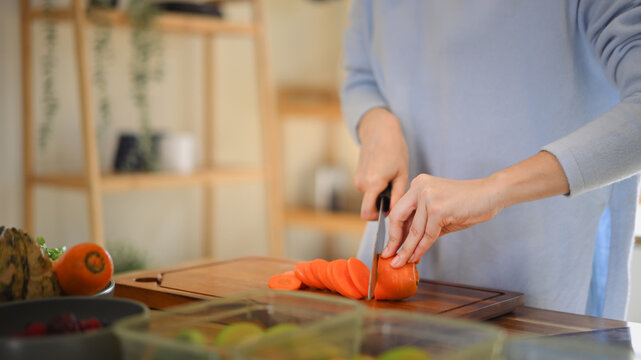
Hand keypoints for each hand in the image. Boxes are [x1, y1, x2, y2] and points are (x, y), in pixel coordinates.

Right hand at [355, 108, 408, 219]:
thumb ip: (397, 196)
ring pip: (368, 197)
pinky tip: (385, 175)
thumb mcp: (401, 174)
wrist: (379, 131)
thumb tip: (393, 212)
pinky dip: (375, 188)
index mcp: (372, 184)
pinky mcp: (357, 176)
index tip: (389, 211)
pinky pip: (366, 189)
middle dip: (381, 204)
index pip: (367, 213)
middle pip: (369, 206)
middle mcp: (361, 184)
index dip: (377, 217)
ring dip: (379, 194)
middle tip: (395, 192)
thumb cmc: (394, 149)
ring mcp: (357, 179)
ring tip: (391, 180)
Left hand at [382, 151, 569, 267]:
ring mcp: (429, 198)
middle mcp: (420, 188)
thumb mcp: (439, 211)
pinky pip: (427, 235)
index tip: (389, 245)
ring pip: (414, 231)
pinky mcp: (439, 210)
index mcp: (417, 184)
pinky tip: (416, 257)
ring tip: (401, 262)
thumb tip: (405, 246)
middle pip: (398, 218)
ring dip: (407, 250)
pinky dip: (421, 248)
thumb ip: (421, 224)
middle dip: (394, 240)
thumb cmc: (466, 203)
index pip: (398, 210)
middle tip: (389, 256)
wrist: (490, 194)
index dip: (393, 231)